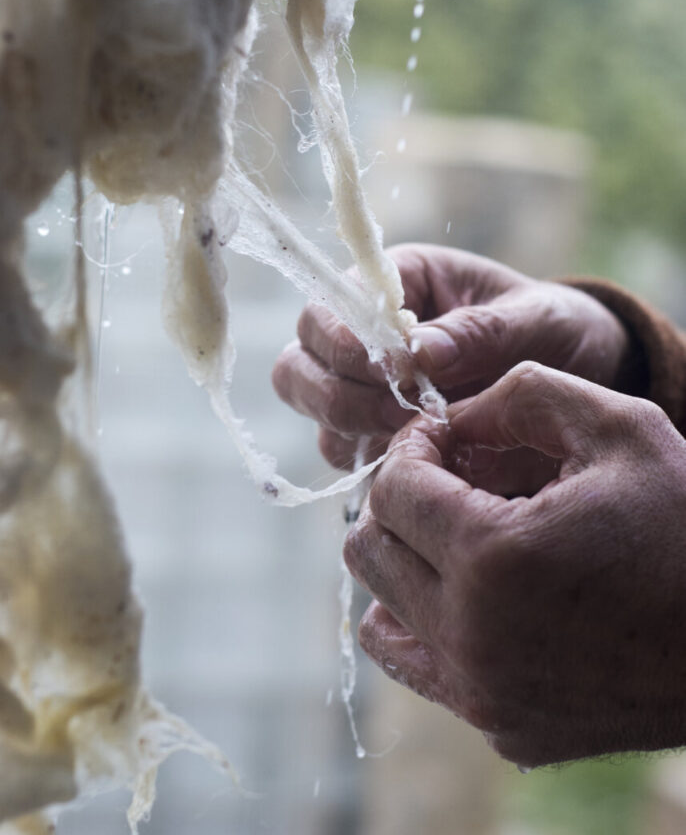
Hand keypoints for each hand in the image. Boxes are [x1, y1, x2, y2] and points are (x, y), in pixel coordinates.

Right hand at [272, 244, 630, 470]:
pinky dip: (373, 465)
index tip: (389, 367)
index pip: (327, 307)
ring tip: (420, 437)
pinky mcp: (378, 438)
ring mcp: (364, 392)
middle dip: (338, 394)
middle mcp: (364, 338)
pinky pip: (347, 458)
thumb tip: (419, 350)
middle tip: (402, 412)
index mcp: (395, 285)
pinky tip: (422, 464)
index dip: (341, 339)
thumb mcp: (536, 319)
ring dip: (356, 431)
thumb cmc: (554, 330)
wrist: (580, 378)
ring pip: (316, 416)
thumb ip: (481, 331)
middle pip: (298, 366)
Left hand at [344, 363, 685, 766]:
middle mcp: (472, 637)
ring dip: (405, 562)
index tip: (446, 438)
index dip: (412, 448)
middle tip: (449, 480)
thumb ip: (523, 394)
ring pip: (380, 616)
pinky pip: (422, 668)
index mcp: (493, 557)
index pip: (392, 489)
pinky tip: (474, 591)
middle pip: (369, 551)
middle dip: (398, 501)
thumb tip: (449, 416)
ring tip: (458, 534)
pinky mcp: (504, 729)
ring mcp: (484, 695)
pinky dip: (428, 623)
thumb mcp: (621, 428)